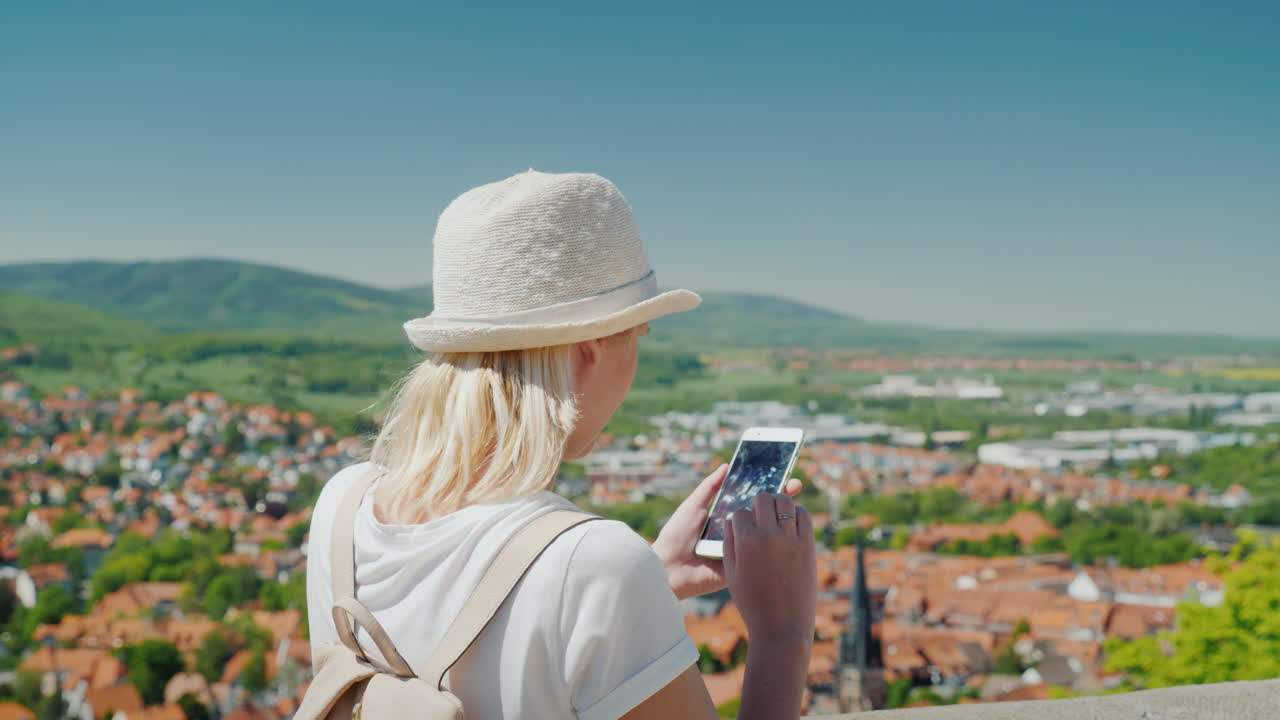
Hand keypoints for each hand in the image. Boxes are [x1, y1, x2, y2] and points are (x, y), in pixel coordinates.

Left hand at [652, 464, 802, 600]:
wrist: (669, 568)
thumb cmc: (677, 535)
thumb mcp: (694, 506)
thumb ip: (710, 487)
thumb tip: (727, 466)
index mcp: (726, 517)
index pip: (751, 500)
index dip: (766, 488)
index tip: (782, 474)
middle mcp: (737, 532)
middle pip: (763, 514)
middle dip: (781, 500)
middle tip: (796, 484)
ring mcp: (742, 548)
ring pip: (766, 533)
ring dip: (781, 520)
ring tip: (792, 501)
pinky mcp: (743, 565)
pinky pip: (760, 554)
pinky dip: (773, 545)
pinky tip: (785, 532)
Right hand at [724, 493, 816, 641]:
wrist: (782, 626)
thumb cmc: (752, 602)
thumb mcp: (732, 573)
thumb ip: (729, 543)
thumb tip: (733, 520)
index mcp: (746, 542)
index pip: (739, 512)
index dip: (740, 519)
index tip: (744, 528)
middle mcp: (768, 535)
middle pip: (762, 498)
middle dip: (758, 505)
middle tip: (760, 516)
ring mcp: (791, 539)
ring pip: (785, 500)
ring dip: (778, 504)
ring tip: (776, 515)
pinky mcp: (808, 545)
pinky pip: (804, 515)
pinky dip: (797, 513)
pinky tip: (791, 523)